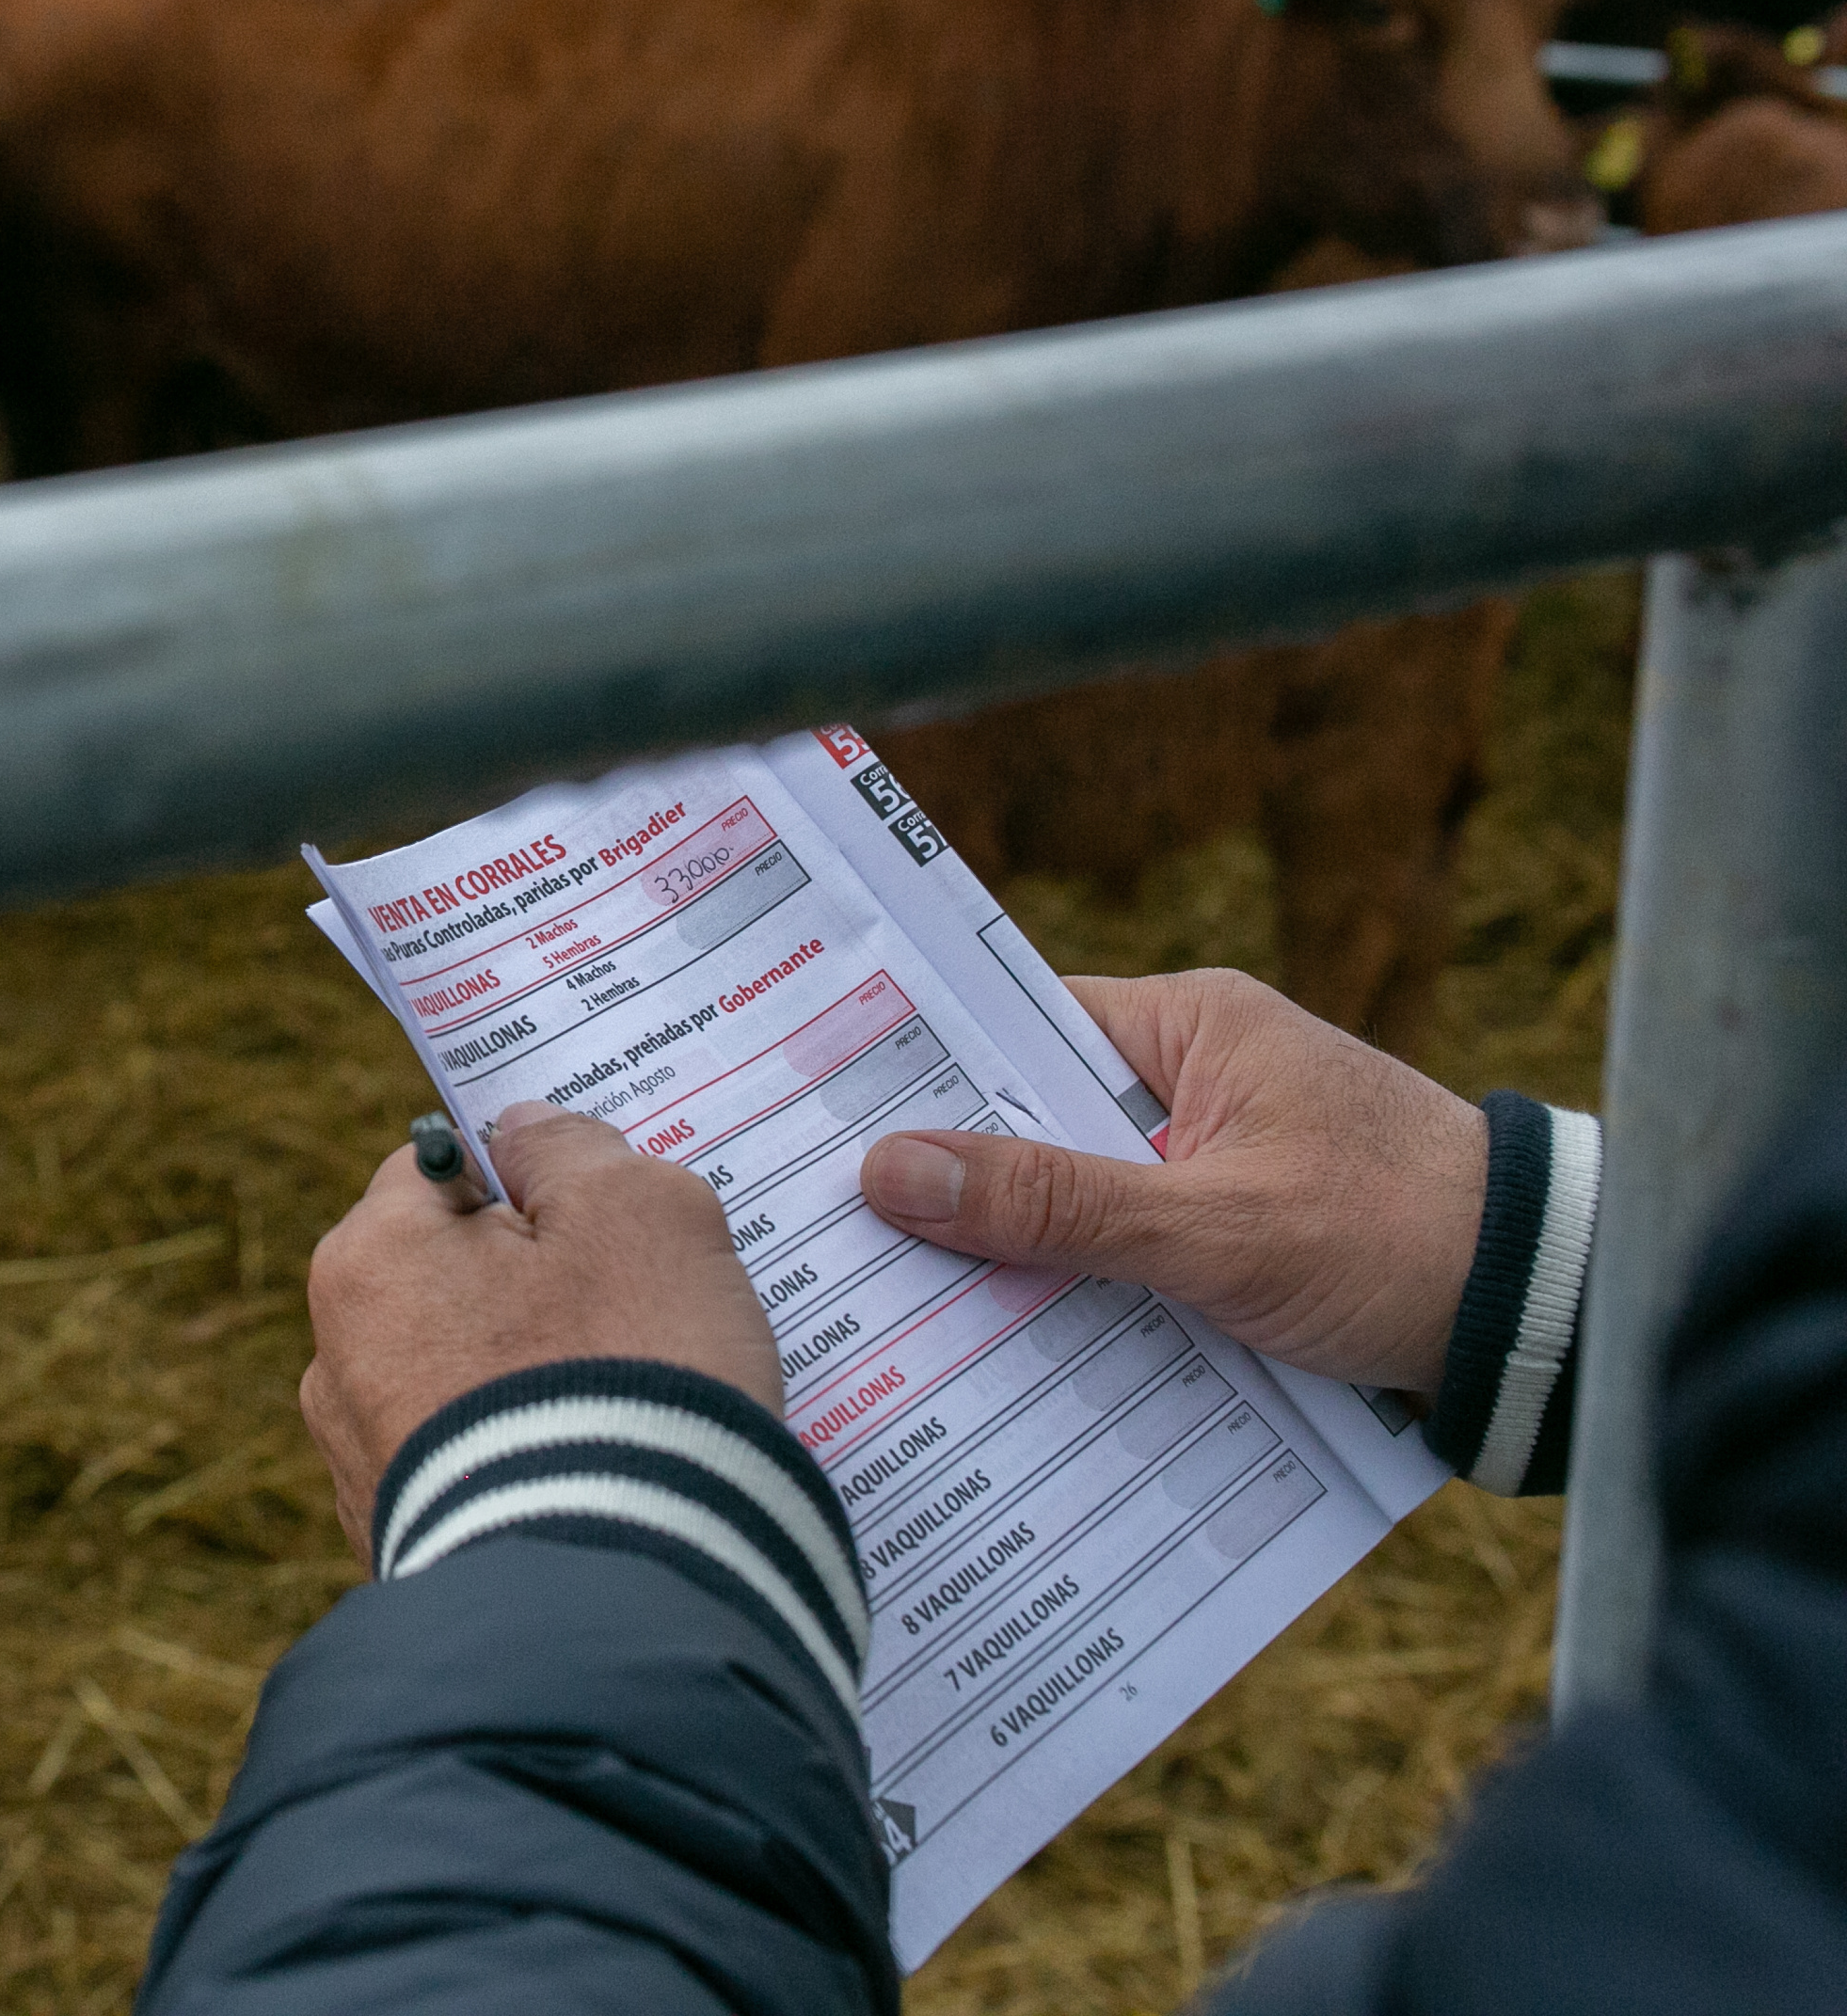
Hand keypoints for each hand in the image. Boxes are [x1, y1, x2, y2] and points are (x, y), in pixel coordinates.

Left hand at [301, 1101, 777, 1547]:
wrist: (625, 1597)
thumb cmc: (630, 1376)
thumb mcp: (639, 1213)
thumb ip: (576, 1150)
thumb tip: (522, 1133)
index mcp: (368, 1260)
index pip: (442, 1169)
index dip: (535, 1184)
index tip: (609, 1224)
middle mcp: (334, 1364)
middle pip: (455, 1280)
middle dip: (542, 1291)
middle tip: (641, 1320)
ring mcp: (365, 1472)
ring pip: (470, 1380)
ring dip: (538, 1384)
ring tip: (631, 1413)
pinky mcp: (410, 1554)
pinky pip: (482, 1471)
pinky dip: (535, 1467)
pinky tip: (604, 1483)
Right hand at [860, 969, 1484, 1395]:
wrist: (1551, 1318)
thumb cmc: (1395, 1241)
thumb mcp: (1210, 1228)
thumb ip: (1054, 1203)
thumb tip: (890, 1172)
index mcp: (1194, 1025)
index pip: (1017, 1031)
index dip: (922, 1078)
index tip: (822, 1119)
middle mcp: (1202, 1072)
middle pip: (1039, 1120)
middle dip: (959, 1183)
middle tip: (835, 1231)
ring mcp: (1223, 1153)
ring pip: (1082, 1195)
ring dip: (1024, 1251)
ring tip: (899, 1302)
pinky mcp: (1244, 1229)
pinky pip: (1133, 1247)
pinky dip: (1087, 1289)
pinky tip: (1017, 1346)